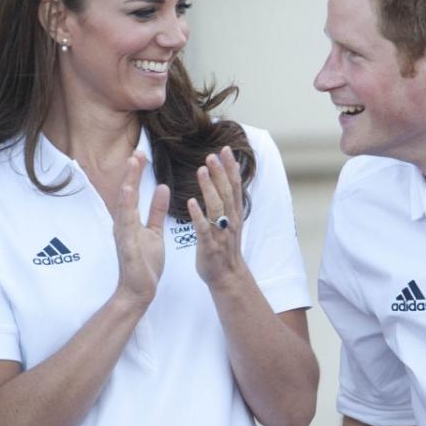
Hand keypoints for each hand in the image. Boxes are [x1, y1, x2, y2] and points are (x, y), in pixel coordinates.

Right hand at [112, 151, 169, 309]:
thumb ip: (157, 210)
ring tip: (131, 166)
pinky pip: (127, 226)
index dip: (136, 173)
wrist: (138, 291)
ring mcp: (124, 236)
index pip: (133, 192)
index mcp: (131, 221)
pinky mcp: (127, 247)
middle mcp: (124, 225)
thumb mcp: (154, 232)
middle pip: (126, 194)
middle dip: (131, 173)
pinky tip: (128, 195)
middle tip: (136, 152)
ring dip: (128, 185)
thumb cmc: (145, 263)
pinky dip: (127, 209)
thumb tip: (163, 187)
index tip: (141, 153)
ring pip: (124, 207)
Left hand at [187, 146, 244, 289]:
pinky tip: (190, 202)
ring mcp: (220, 233)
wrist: (226, 276)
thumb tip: (231, 173)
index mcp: (235, 214)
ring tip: (202, 170)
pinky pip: (203, 229)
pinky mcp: (209, 246)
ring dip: (209, 187)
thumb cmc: (225, 246)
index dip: (231, 168)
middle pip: (227, 193)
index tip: (226, 149)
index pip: (235, 186)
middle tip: (212, 154)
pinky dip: (198, 215)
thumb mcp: (232, 219)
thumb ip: (230, 198)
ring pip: (217, 207)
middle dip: (220, 173)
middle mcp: (230, 221)